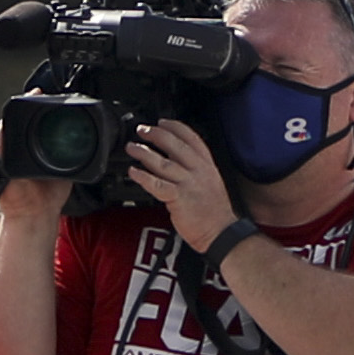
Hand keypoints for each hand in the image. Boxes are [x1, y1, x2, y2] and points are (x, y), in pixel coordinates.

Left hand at [122, 118, 236, 249]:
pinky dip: (143, 177)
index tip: (162, 122)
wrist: (221, 233)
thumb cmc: (215, 212)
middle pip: (175, 146)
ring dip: (144, 153)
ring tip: (132, 147)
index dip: (175, 127)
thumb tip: (173, 159)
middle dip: (156, 135)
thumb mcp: (211, 182)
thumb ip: (195, 169)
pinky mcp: (179, 198)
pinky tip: (134, 172)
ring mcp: (189, 184)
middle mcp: (199, 171)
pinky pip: (157, 184)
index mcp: (207, 165)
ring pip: (163, 163)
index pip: (192, 138)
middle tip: (142, 130)